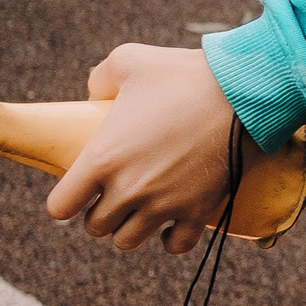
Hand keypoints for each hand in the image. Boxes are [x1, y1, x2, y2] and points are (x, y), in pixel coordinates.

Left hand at [45, 46, 251, 253]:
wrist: (246, 90)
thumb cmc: (186, 73)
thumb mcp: (132, 59)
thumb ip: (101, 77)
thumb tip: (95, 95)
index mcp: (101, 158)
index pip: (59, 207)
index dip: (66, 200)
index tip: (81, 189)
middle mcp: (128, 189)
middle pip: (96, 227)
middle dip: (102, 212)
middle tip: (117, 193)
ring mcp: (165, 204)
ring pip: (128, 241)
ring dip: (132, 227)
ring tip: (143, 209)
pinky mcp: (199, 210)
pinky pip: (176, 246)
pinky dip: (171, 239)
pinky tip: (172, 223)